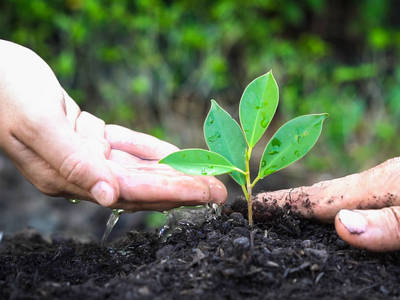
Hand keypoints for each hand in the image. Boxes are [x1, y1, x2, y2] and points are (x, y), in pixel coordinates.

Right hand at [0, 40, 225, 209]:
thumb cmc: (4, 91)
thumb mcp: (38, 125)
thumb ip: (73, 163)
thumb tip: (109, 197)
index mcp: (66, 176)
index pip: (131, 191)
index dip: (172, 192)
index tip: (207, 194)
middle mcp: (78, 171)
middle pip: (141, 185)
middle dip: (183, 188)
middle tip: (221, 190)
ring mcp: (83, 153)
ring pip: (138, 167)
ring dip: (174, 171)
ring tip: (207, 175)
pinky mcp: (86, 134)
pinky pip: (126, 145)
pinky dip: (152, 150)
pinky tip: (176, 156)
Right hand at [257, 126, 399, 250]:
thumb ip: (398, 225)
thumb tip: (342, 227)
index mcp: (387, 183)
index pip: (323, 197)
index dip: (285, 205)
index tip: (249, 207)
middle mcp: (387, 180)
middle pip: (326, 195)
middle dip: (289, 205)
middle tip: (256, 217)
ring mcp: (398, 185)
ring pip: (344, 199)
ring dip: (311, 208)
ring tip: (284, 220)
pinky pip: (364, 204)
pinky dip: (340, 212)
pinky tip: (339, 223)